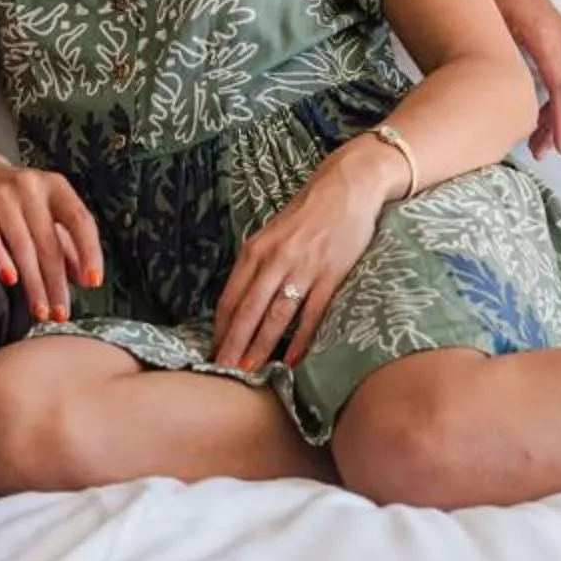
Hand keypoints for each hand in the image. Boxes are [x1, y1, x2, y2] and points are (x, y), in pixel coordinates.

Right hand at [0, 149, 103, 324]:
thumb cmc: (14, 197)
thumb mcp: (45, 210)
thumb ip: (66, 242)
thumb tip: (84, 278)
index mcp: (55, 187)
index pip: (80, 221)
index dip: (89, 252)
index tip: (93, 281)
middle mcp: (30, 187)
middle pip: (49, 242)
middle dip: (56, 283)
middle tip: (61, 313)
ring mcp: (1, 194)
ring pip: (22, 245)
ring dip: (33, 283)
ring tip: (40, 310)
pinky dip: (1, 258)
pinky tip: (10, 280)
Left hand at [211, 154, 393, 369]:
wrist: (347, 188)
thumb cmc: (308, 213)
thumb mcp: (272, 233)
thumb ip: (257, 264)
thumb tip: (241, 301)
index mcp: (256, 249)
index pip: (231, 297)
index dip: (220, 328)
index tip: (213, 351)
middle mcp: (275, 259)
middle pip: (248, 311)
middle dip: (233, 345)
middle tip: (222, 372)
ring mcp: (303, 268)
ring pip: (276, 316)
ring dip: (261, 347)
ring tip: (250, 372)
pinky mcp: (331, 275)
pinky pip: (312, 314)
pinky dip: (300, 340)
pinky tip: (291, 359)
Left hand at [459, 0, 560, 158]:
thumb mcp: (490, 22)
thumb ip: (503, 59)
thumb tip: (505, 99)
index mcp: (546, 34)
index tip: (558, 147)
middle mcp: (557, 33)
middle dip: (557, 123)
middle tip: (539, 152)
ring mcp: (554, 28)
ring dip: (553, 109)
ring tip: (535, 138)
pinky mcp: (544, 26)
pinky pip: (554, 65)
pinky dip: (549, 91)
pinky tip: (532, 105)